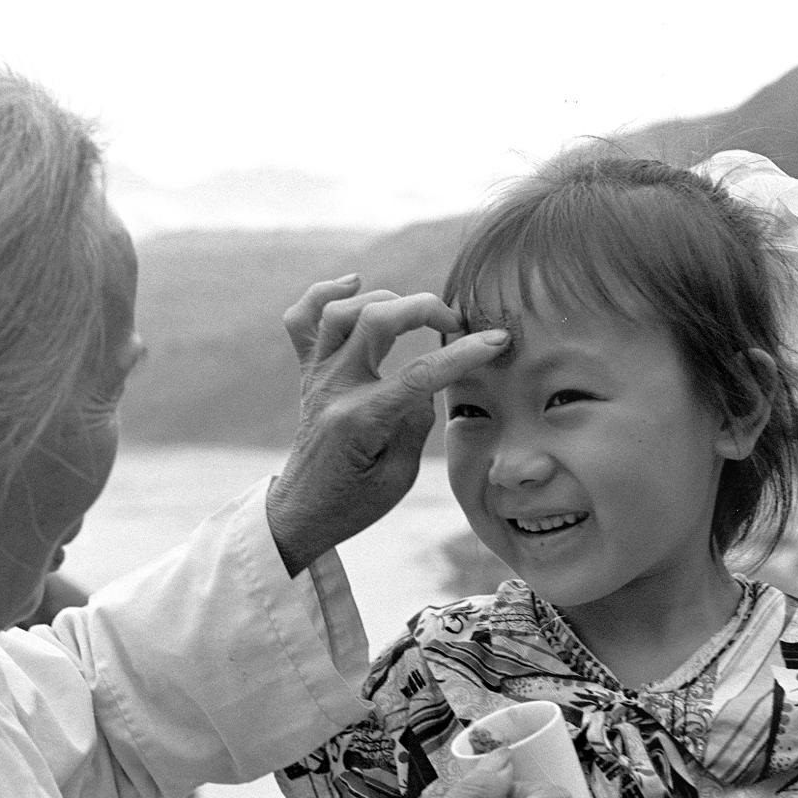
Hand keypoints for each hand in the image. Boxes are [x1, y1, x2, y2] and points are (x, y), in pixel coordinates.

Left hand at [267, 274, 508, 575]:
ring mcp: (316, 377)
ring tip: (413, 312)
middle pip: (374, 320)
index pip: (419, 373)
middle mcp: (333, 389)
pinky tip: (354, 285)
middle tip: (455, 322)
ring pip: (338, 311)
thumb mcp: (399, 476)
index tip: (497, 341)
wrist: (301, 512)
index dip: (463, 354)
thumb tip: (427, 381)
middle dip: (423, 308)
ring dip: (382, 299)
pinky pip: (301, 319)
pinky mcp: (308, 373)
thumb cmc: (354, 502)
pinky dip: (325, 294)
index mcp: (361, 421)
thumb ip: (416, 422)